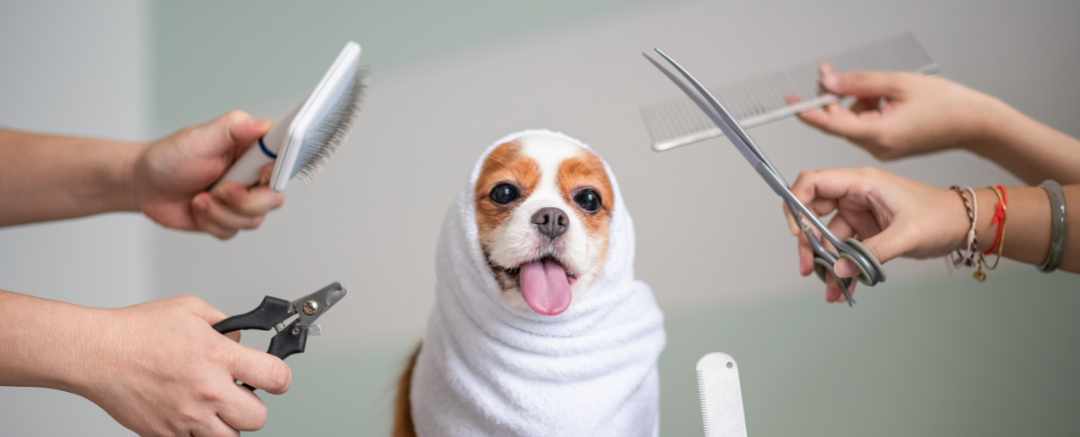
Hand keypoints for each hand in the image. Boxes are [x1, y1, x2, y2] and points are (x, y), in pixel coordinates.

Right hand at [78, 295, 291, 435]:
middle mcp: (207, 390)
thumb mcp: (191, 309)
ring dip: (228, 424)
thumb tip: (241, 338)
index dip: (282, 377)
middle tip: (242, 395)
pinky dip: (196, 432)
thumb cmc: (137, 331)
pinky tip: (189, 413)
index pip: (275, 377)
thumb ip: (225, 324)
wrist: (97, 353)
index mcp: (218, 356)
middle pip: (259, 417)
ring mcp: (187, 416)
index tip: (277, 377)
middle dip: (255, 406)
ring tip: (215, 407)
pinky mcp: (166, 433)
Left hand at [133, 111, 284, 239]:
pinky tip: (197, 208)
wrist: (145, 184)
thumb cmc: (170, 157)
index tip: (259, 175)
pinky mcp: (229, 219)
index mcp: (253, 151)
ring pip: (253, 219)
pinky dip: (210, 223)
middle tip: (220, 190)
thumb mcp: (201, 137)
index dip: (275, 173)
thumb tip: (263, 124)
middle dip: (243, 201)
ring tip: (199, 199)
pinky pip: (233, 231)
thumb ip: (235, 128)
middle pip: (273, 199)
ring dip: (220, 212)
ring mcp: (242, 200)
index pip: (285, 162)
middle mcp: (252, 176)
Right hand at [784, 167, 967, 302]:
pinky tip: (842, 287)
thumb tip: (839, 269)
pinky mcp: (866, 230)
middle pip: (813, 212)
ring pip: (827, 236)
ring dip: (825, 261)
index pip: (813, 182)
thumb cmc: (941, 216)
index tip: (798, 231)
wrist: (964, 226)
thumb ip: (870, 252)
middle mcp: (855, 195)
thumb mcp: (907, 234)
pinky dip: (841, 268)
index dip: (796, 203)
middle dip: (807, 241)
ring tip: (831, 286)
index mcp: (862, 182)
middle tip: (808, 267)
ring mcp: (859, 213)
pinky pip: (844, 249)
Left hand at [790, 64, 1005, 159]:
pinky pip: (867, 126)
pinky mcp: (888, 146)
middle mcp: (877, 147)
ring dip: (858, 102)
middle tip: (832, 73)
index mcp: (878, 133)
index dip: (808, 112)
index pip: (831, 124)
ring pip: (854, 122)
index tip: (790, 102)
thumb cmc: (946, 103)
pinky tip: (890, 101)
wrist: (976, 123)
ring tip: (886, 91)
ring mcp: (882, 149)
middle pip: (840, 121)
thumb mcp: (898, 84)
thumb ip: (858, 83)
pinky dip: (870, 110)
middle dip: (836, 97)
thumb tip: (827, 82)